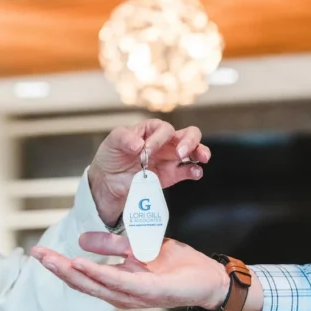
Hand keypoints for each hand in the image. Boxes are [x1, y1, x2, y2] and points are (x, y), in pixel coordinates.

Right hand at [32, 232, 241, 310]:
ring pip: (97, 284)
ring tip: (53, 260)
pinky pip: (120, 282)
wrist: (209, 278)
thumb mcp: (139, 247)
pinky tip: (83, 265)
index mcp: (119, 283)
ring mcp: (135, 296)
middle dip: (58, 268)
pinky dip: (100, 274)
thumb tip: (81, 240)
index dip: (59, 264)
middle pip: (83, 282)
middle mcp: (122, 294)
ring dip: (73, 272)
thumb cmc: (177, 266)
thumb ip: (112, 245)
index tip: (39, 251)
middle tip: (37, 254)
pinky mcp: (150, 292)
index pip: (83, 274)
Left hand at [88, 119, 209, 225]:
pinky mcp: (171, 175)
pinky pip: (189, 171)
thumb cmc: (112, 156)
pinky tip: (194, 173)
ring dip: (200, 152)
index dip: (158, 138)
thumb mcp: (112, 142)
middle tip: (181, 152)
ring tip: (201, 158)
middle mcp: (164, 142)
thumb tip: (138, 144)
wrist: (109, 181)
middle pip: (188, 134)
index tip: (146, 150)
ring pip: (194, 150)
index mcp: (151, 130)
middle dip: (189, 141)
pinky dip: (195, 171)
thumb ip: (124, 138)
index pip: (164, 128)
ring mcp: (170, 159)